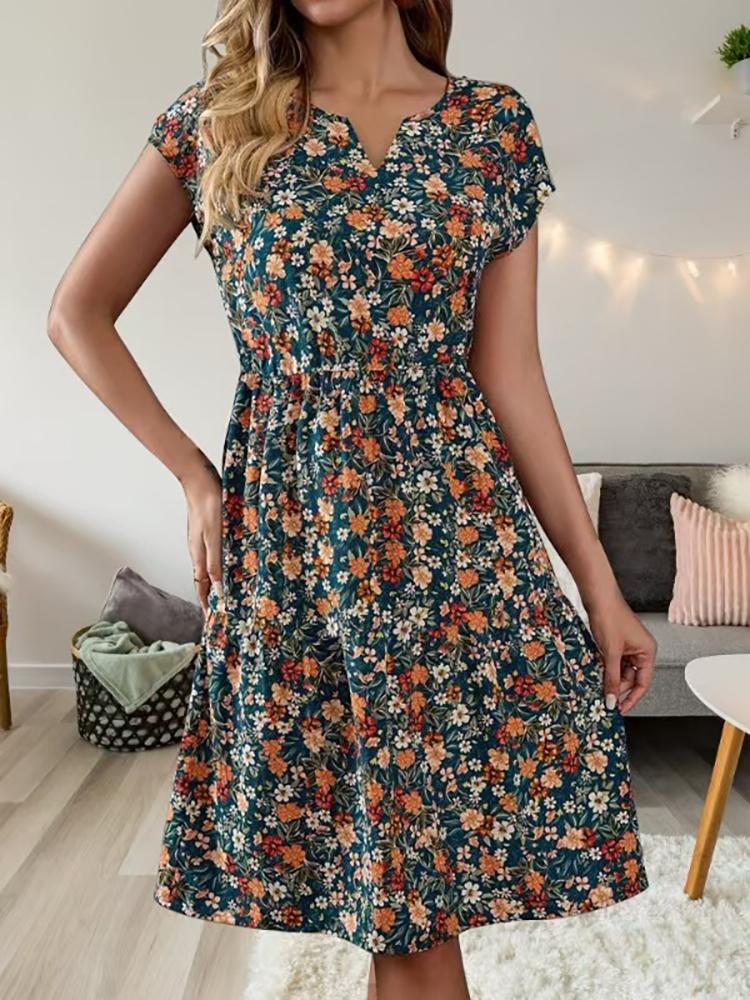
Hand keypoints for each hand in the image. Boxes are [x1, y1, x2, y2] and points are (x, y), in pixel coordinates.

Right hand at [180, 454, 222, 614]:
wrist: (201, 481)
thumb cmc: (209, 506)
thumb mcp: (214, 537)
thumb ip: (215, 563)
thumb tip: (218, 589)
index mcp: (199, 556)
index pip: (202, 588)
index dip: (207, 605)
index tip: (213, 622)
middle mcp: (199, 552)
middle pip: (204, 581)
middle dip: (212, 598)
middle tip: (223, 613)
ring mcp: (203, 543)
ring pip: (209, 569)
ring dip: (217, 583)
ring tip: (228, 596)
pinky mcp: (209, 533)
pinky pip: (214, 556)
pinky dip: (220, 568)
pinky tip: (230, 568)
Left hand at [585, 591, 656, 714]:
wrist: (597, 596)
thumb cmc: (609, 617)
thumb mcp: (611, 653)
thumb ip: (612, 678)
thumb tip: (612, 700)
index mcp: (648, 651)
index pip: (643, 683)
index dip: (632, 698)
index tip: (620, 709)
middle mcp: (641, 649)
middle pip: (631, 678)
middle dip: (618, 687)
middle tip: (605, 699)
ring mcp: (628, 645)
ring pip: (621, 670)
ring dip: (610, 678)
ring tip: (598, 685)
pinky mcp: (616, 642)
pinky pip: (613, 661)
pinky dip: (606, 668)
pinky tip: (596, 673)